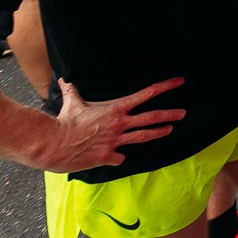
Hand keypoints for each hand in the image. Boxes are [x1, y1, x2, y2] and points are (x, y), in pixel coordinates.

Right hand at [38, 76, 186, 172]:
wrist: (54, 144)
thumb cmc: (64, 122)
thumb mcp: (72, 103)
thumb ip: (72, 91)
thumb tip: (64, 80)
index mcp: (116, 109)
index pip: (146, 94)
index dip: (164, 87)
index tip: (179, 82)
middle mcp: (120, 124)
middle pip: (151, 118)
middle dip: (169, 114)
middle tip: (183, 113)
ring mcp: (116, 141)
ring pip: (142, 137)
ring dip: (158, 133)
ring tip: (170, 130)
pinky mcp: (108, 156)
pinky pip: (119, 157)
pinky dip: (119, 157)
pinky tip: (118, 158)